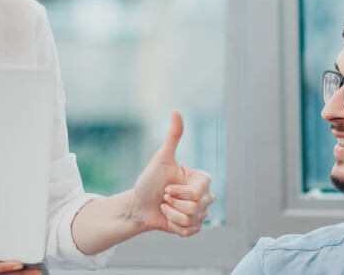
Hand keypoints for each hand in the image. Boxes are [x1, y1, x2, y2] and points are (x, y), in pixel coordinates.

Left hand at [130, 111, 214, 236]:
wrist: (138, 205)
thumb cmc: (149, 181)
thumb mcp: (161, 159)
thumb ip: (173, 137)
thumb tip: (177, 111)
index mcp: (201, 179)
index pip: (200, 191)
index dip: (180, 192)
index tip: (167, 187)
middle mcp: (205, 195)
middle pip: (197, 207)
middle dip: (174, 203)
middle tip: (165, 196)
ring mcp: (201, 213)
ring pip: (192, 220)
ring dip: (172, 215)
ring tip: (165, 206)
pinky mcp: (194, 227)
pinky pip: (189, 231)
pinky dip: (174, 226)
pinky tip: (168, 218)